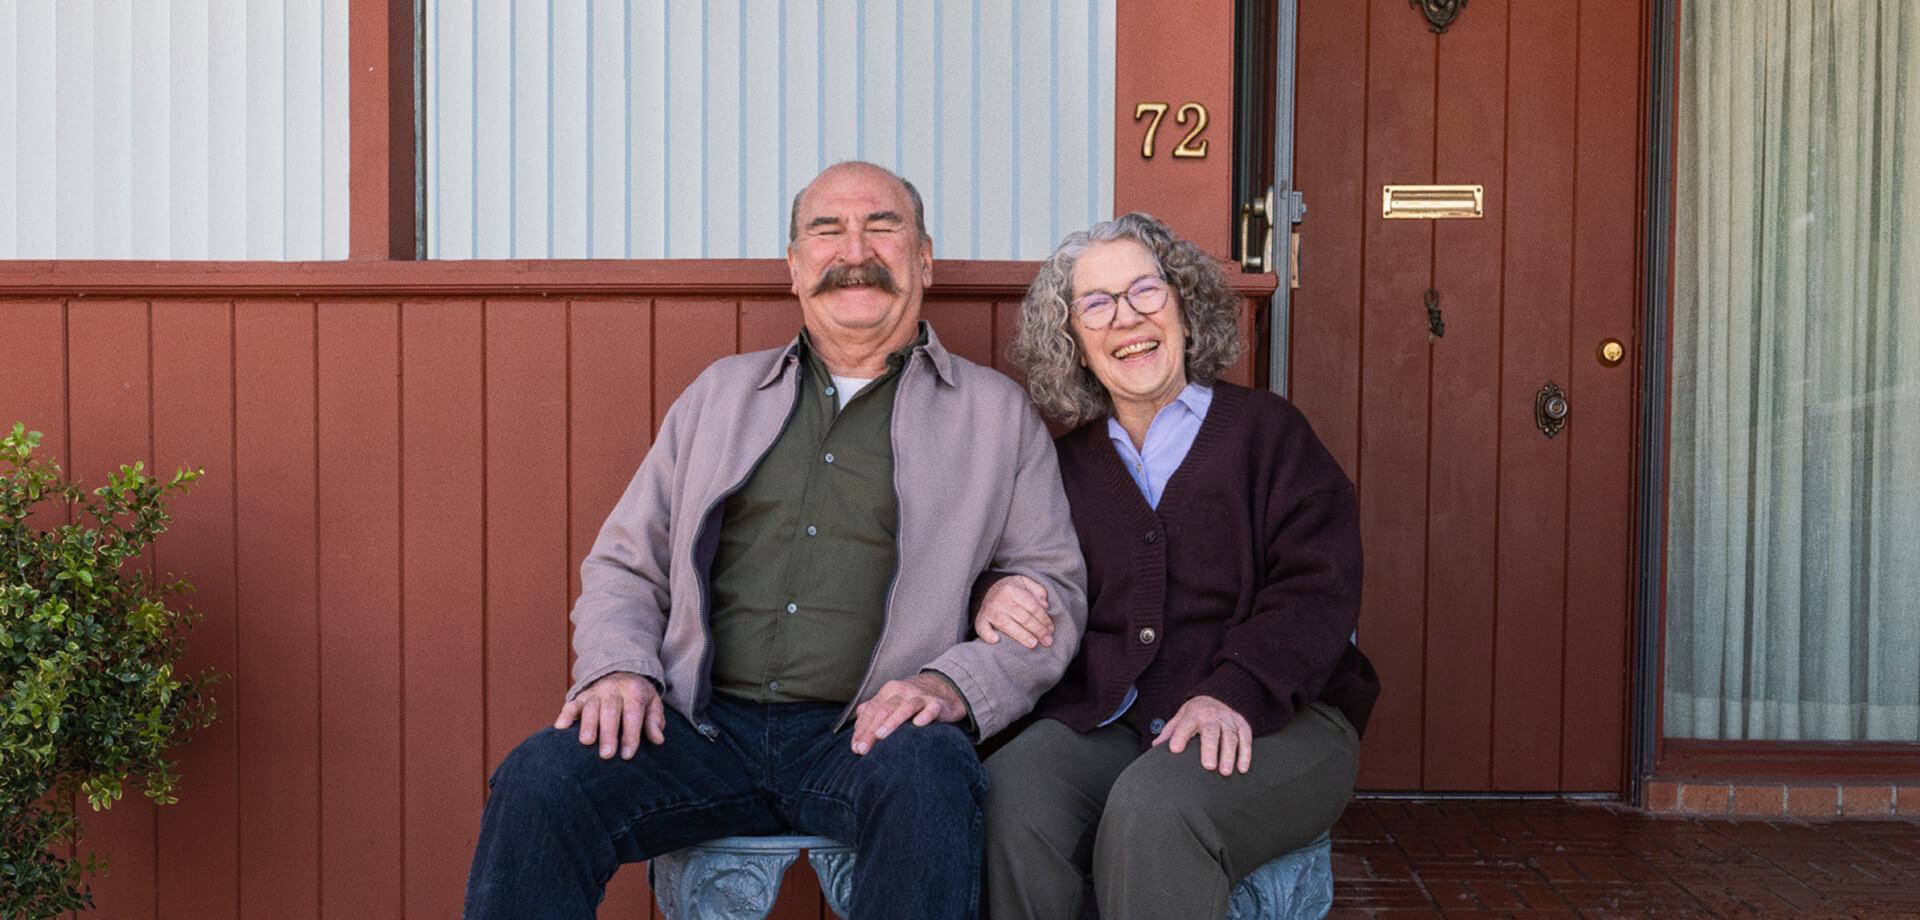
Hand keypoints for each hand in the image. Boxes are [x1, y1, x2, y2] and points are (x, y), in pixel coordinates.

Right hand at [555, 671, 665, 759]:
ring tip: (586, 742)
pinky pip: (572, 704)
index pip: (633, 714)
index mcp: (634, 690)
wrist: (621, 672)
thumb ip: (654, 720)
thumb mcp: (652, 703)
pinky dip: (566, 715)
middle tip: (607, 754)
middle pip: (611, 712)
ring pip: (591, 708)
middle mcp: (613, 689)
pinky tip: (561, 727)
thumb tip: (658, 739)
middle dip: (608, 734)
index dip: (630, 735)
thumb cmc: (638, 696)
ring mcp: (595, 692)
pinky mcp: (581, 696)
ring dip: (588, 725)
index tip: (627, 755)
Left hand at [849, 672, 966, 754]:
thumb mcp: (891, 701)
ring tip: (880, 735)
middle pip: (883, 710)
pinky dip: (925, 716)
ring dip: (891, 722)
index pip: (870, 711)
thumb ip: (873, 711)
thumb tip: (857, 727)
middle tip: (862, 750)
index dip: (861, 729)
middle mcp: (902, 692)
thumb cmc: (912, 700)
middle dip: (870, 731)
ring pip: (904, 708)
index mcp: (888, 692)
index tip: (855, 748)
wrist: (944, 688)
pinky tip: (918, 724)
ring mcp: (920, 697)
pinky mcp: (937, 704)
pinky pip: (930, 709)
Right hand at [974, 575, 1052, 647]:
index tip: (1051, 629)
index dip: (1044, 619)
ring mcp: (990, 610)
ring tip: (1033, 644)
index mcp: (1012, 589)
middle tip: (1048, 641)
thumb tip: (1045, 605)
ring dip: (1021, 636)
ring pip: (1007, 625)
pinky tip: (996, 640)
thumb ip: (1037, 590)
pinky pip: (982, 628)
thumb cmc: (1010, 588)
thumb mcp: (1024, 582)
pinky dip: (987, 634)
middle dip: (1038, 630)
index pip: (1032, 607)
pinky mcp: (980, 619)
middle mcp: (1000, 599)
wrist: (986, 588)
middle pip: (1023, 617)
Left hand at [1152, 695, 1252, 775]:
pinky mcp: (1243, 725)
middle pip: (1212, 732)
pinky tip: (1242, 768)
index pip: (1185, 724)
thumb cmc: (1196, 713)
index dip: (1180, 736)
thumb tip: (1154, 747)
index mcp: (1194, 714)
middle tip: (1208, 766)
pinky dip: (1245, 754)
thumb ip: (1170, 731)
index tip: (1175, 749)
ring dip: (1229, 755)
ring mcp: (1229, 720)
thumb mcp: (1181, 717)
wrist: (1219, 696)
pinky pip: (1246, 739)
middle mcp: (1212, 716)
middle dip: (1210, 749)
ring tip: (1225, 772)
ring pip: (1230, 737)